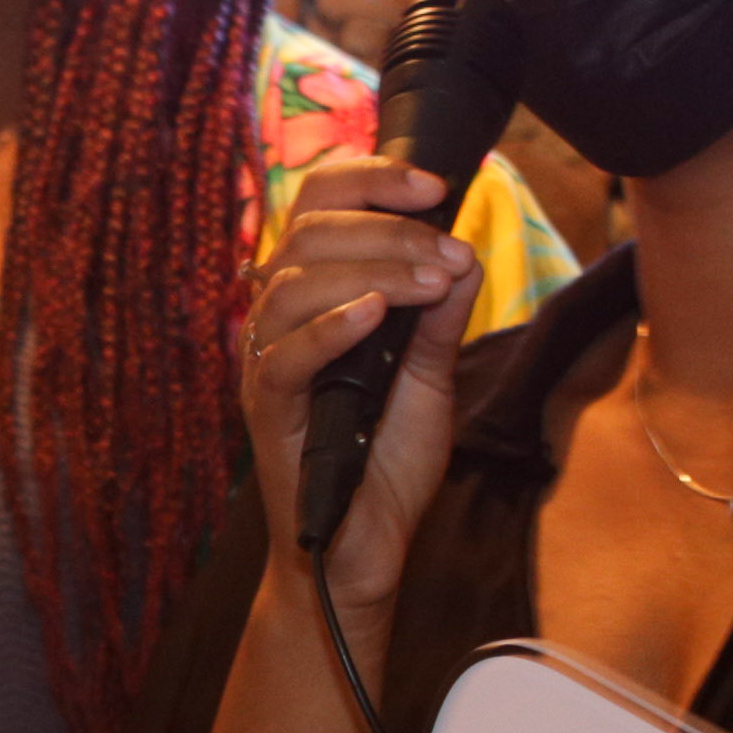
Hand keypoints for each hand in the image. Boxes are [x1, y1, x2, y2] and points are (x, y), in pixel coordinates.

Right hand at [245, 163, 478, 614]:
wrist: (362, 551)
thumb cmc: (384, 464)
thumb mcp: (428, 378)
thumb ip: (440, 318)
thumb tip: (466, 253)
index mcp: (312, 297)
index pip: (319, 205)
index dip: (372, 180)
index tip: (438, 187)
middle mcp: (279, 320)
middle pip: (308, 230)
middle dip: (389, 228)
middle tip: (451, 255)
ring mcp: (266, 365)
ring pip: (295, 282)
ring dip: (375, 269)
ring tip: (433, 285)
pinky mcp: (266, 413)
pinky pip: (283, 356)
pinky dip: (331, 327)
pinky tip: (378, 316)